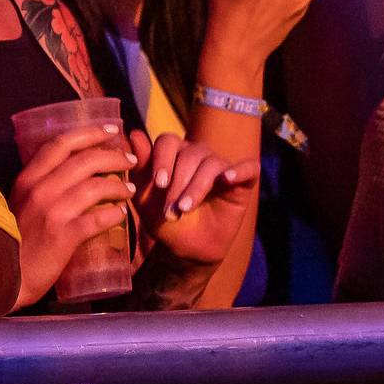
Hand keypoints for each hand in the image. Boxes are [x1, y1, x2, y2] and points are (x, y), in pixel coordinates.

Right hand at [5, 122, 138, 306]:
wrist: (4, 277)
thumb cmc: (13, 241)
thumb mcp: (20, 204)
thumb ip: (40, 186)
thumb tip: (72, 171)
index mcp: (27, 179)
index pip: (61, 144)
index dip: (90, 133)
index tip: (112, 130)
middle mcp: (39, 190)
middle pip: (84, 161)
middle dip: (112, 156)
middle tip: (129, 160)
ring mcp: (52, 213)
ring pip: (95, 187)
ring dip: (118, 186)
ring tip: (129, 189)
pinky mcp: (63, 237)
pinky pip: (97, 219)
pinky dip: (114, 214)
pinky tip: (121, 214)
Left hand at [136, 130, 259, 272]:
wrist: (187, 249)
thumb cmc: (165, 220)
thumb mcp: (146, 197)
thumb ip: (141, 167)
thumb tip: (134, 133)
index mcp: (175, 154)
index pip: (168, 141)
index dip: (162, 160)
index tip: (158, 184)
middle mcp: (199, 155)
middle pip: (190, 154)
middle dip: (178, 183)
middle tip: (170, 210)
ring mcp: (222, 167)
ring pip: (212, 163)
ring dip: (197, 187)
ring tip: (185, 208)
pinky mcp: (243, 182)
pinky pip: (249, 168)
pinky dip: (240, 170)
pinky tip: (227, 178)